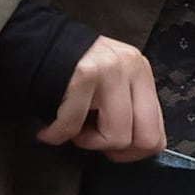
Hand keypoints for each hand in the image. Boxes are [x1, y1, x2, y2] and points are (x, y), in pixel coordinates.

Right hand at [42, 37, 165, 157]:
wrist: (36, 41)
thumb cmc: (72, 71)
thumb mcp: (113, 83)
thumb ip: (127, 108)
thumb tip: (133, 148)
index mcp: (142, 72)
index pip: (158, 132)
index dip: (134, 153)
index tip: (112, 151)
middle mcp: (132, 68)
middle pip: (144, 138)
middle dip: (115, 150)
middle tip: (92, 141)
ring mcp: (110, 70)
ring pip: (116, 136)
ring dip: (86, 142)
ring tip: (70, 128)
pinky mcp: (84, 74)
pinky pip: (75, 125)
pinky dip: (56, 135)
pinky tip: (48, 132)